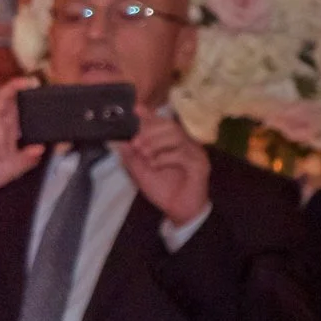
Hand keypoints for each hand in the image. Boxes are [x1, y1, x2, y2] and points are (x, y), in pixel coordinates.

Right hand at [0, 75, 43, 216]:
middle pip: (2, 98)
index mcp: (4, 128)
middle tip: (30, 84)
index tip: (34, 82)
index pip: (13, 106)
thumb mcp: (13, 169)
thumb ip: (26, 159)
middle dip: (14, 88)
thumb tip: (40, 149)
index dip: (20, 92)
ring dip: (0, 140)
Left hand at [118, 110, 211, 228]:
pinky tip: (155, 165)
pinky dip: (165, 157)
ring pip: (176, 135)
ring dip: (156, 143)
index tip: (135, 109)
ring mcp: (195, 153)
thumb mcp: (140, 172)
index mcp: (172, 143)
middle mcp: (185, 144)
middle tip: (136, 144)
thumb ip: (131, 156)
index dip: (149, 115)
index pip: (161, 123)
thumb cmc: (162, 189)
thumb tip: (120, 141)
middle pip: (169, 125)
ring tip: (144, 155)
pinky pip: (182, 153)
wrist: (179, 211)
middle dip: (149, 131)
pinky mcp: (200, 165)